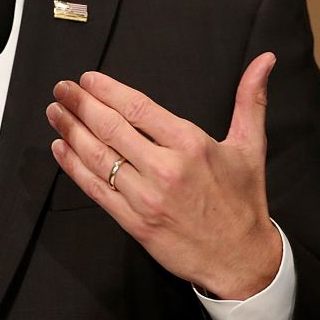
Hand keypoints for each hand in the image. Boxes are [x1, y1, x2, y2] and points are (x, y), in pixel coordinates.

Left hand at [46, 53, 280, 299]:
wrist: (242, 260)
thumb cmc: (244, 201)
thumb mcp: (251, 145)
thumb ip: (251, 99)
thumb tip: (264, 59)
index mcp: (190, 144)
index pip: (137, 108)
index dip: (107, 90)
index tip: (87, 79)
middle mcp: (165, 169)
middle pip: (110, 128)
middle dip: (80, 104)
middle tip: (61, 89)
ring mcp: (146, 197)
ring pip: (97, 157)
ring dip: (70, 131)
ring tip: (54, 112)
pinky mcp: (134, 222)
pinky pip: (95, 190)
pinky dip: (73, 167)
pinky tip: (60, 149)